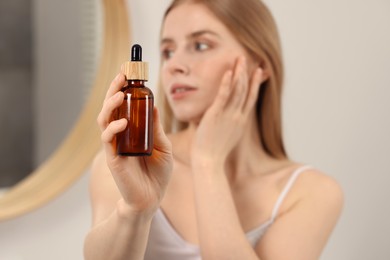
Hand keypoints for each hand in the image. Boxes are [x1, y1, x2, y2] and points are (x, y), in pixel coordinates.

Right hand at [97, 73, 172, 214]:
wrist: (152, 199)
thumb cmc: (158, 174)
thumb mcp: (164, 147)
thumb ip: (157, 129)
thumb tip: (153, 105)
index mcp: (133, 131)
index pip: (124, 105)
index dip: (124, 89)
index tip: (129, 72)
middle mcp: (121, 135)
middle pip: (111, 107)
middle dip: (114, 89)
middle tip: (122, 74)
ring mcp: (115, 145)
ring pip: (105, 119)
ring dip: (110, 104)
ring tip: (119, 93)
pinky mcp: (113, 157)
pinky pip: (108, 139)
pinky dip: (112, 128)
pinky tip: (123, 122)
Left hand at [191, 57, 263, 166]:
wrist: (209, 162)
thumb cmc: (214, 152)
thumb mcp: (226, 136)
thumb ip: (227, 123)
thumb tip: (223, 117)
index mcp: (241, 121)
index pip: (251, 98)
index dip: (255, 83)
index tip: (258, 71)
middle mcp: (238, 116)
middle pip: (245, 90)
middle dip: (246, 73)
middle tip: (247, 58)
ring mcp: (228, 115)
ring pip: (237, 90)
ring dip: (238, 73)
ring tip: (239, 59)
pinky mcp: (215, 115)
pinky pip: (223, 96)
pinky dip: (227, 84)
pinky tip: (228, 72)